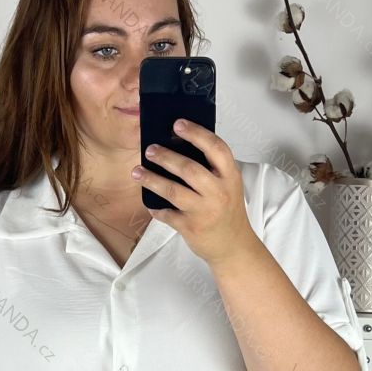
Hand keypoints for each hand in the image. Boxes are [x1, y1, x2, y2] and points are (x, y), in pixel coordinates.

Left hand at [133, 120, 256, 268]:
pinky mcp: (191, 228)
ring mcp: (204, 211)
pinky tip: (150, 204)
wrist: (233, 246)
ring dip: (152, 180)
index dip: (196, 134)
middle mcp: (219, 193)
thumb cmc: (228, 212)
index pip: (216, 148)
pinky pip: (167, 215)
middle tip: (150, 150)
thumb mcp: (229, 185)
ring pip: (173, 191)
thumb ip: (212, 168)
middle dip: (166, 157)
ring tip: (138, 172)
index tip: (177, 124)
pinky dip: (156, 209)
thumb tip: (179, 145)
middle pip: (189, 169)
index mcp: (230, 177)